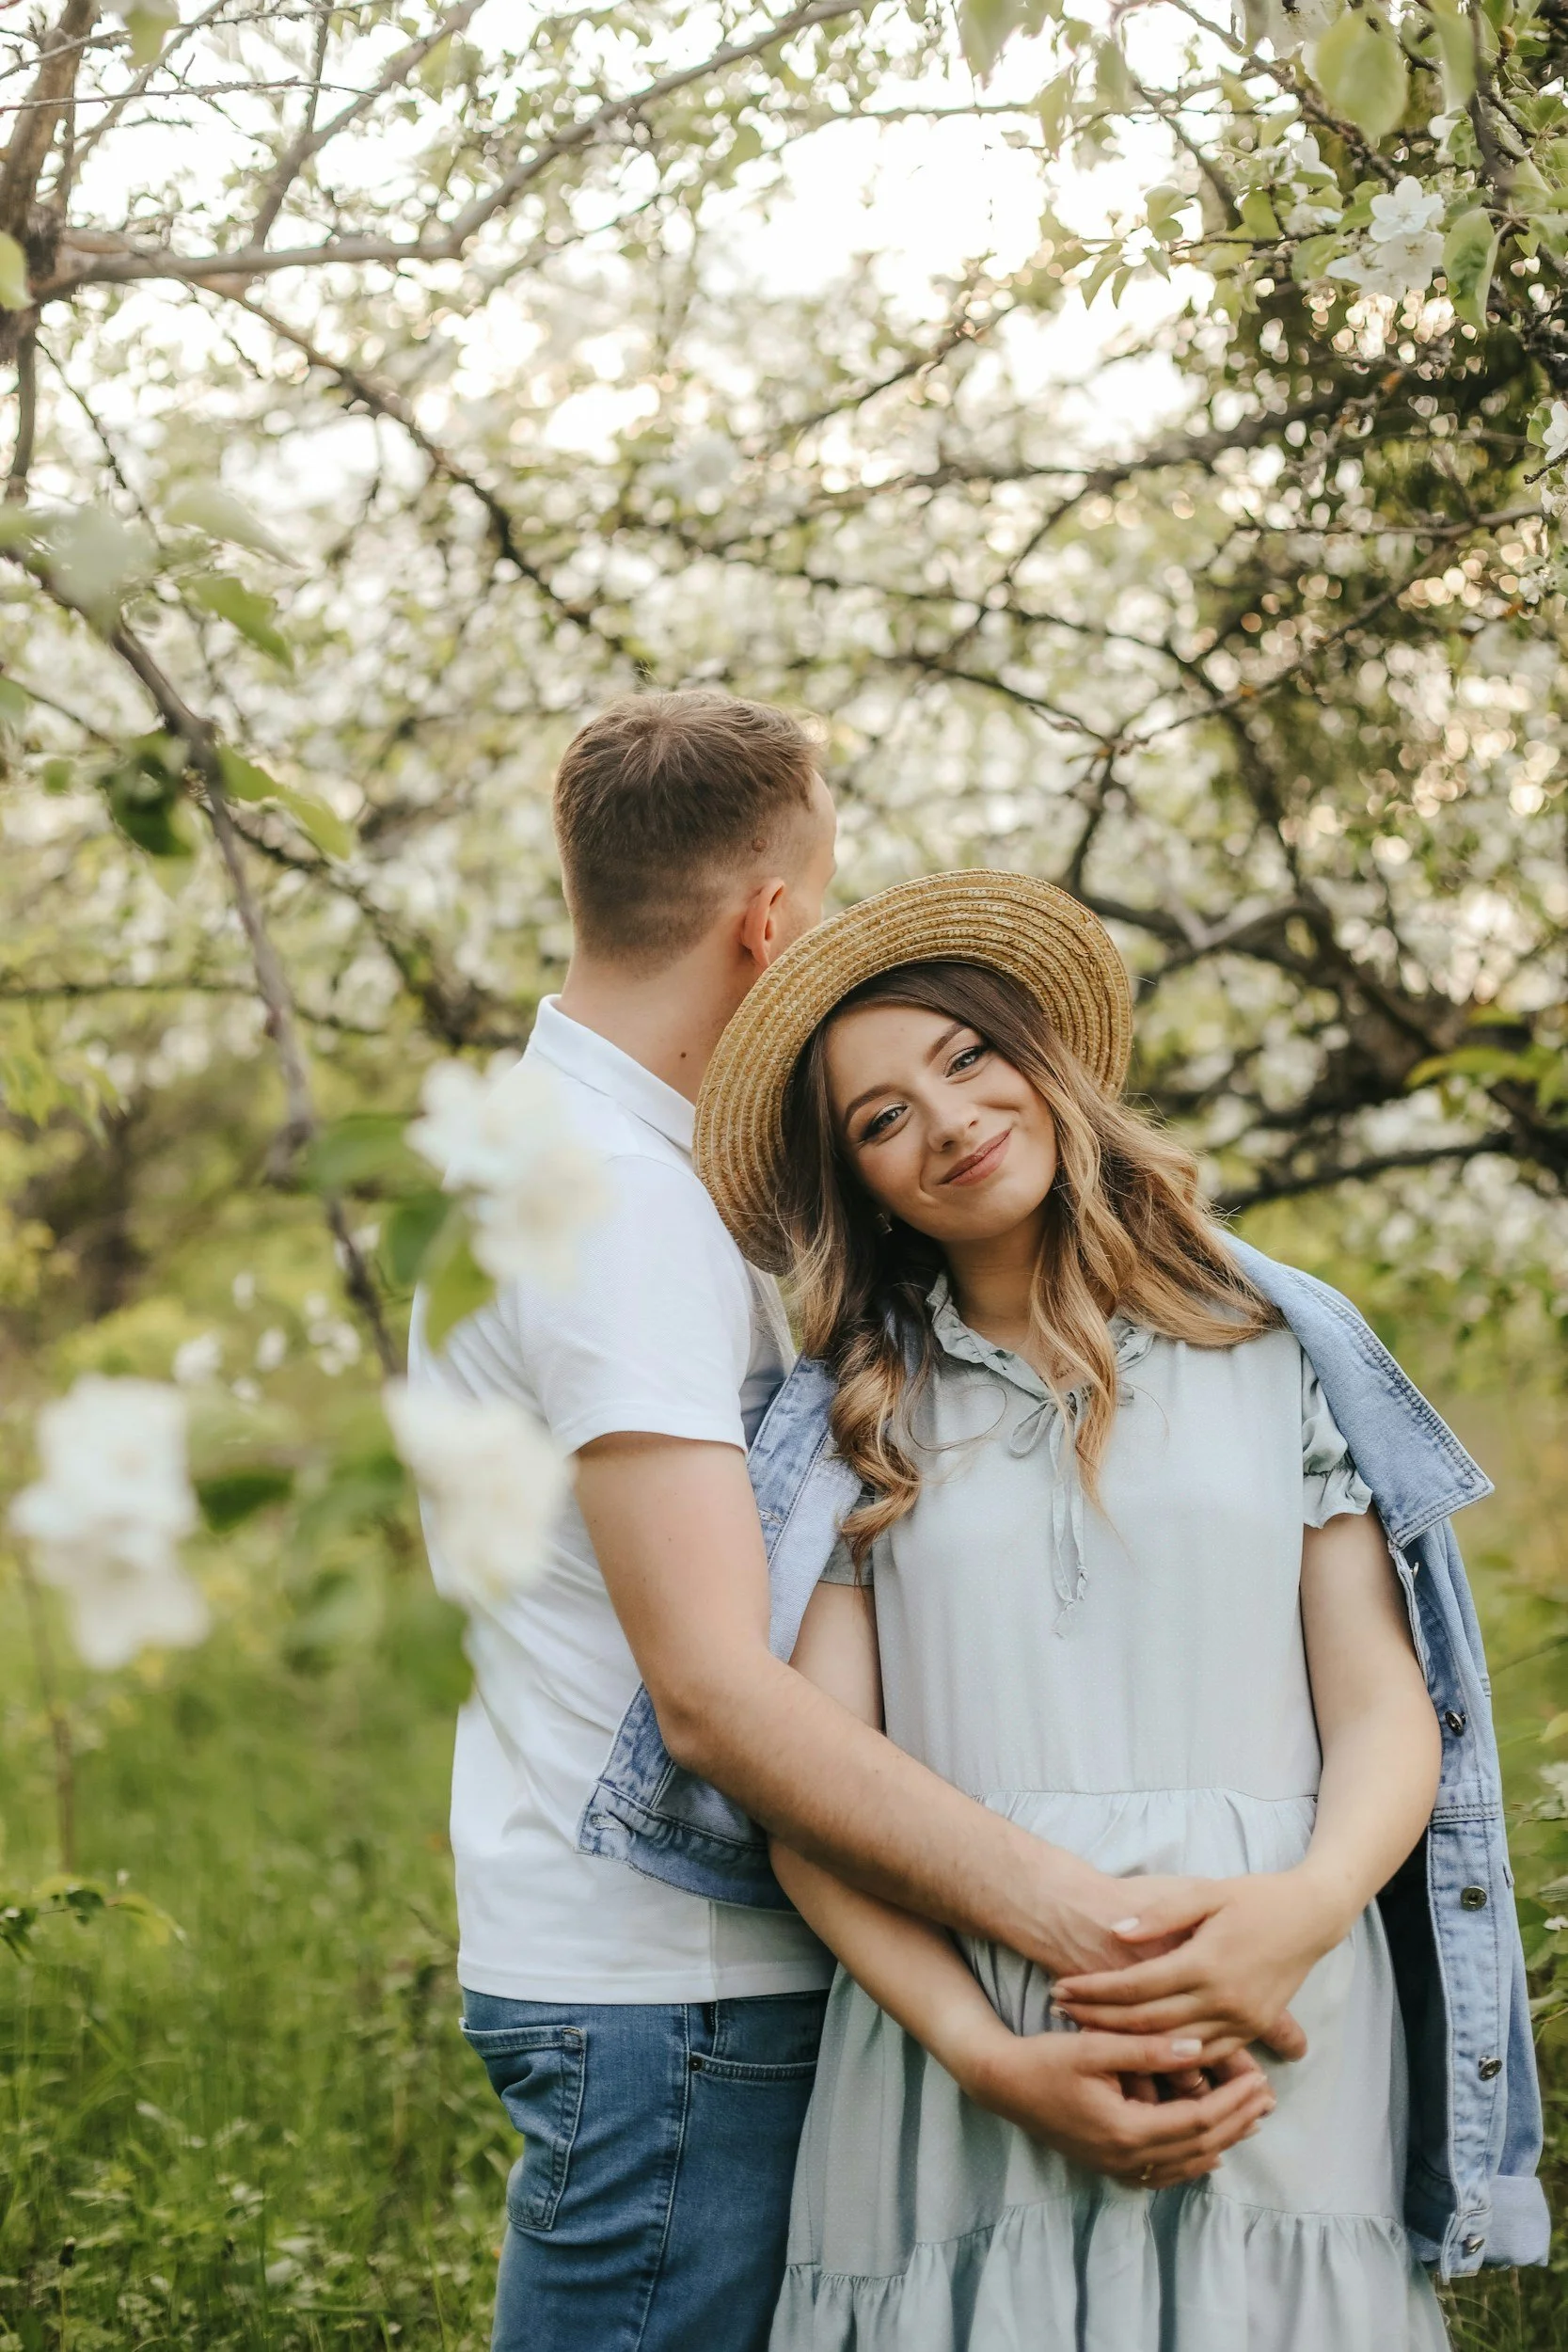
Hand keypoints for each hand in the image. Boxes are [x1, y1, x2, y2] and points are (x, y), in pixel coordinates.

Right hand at [957, 2023, 1275, 2188]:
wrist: (1001, 2084)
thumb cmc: (1044, 2058)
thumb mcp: (1094, 2045)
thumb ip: (1146, 2048)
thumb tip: (1197, 2047)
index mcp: (1126, 2129)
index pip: (1198, 2121)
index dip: (1234, 2103)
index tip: (1261, 2080)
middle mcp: (1126, 2158)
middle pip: (1199, 2147)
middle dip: (1237, 2122)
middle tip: (1269, 2097)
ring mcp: (1117, 2166)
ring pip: (1186, 2164)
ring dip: (1222, 2141)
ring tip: (1251, 2119)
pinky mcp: (1109, 2164)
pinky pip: (1164, 2173)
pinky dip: (1194, 2160)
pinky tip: (1211, 2151)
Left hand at [1052, 1868, 1339, 2060]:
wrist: (1311, 1916)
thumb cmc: (1254, 1896)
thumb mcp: (1206, 1891)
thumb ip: (1160, 1915)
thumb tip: (1117, 1931)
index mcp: (1206, 1963)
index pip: (1136, 1987)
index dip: (1095, 1990)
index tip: (1062, 1988)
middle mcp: (1223, 2000)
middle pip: (1147, 2022)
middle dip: (1099, 2019)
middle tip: (1061, 2011)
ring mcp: (1240, 2021)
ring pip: (1172, 2046)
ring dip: (1128, 2043)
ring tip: (1087, 2032)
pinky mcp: (1252, 2030)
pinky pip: (1204, 2055)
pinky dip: (1169, 2057)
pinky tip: (1139, 2051)